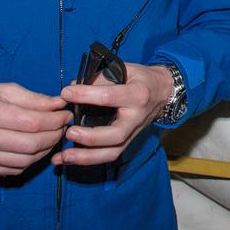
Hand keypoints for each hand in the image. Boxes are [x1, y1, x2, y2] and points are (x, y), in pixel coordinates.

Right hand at [0, 83, 70, 175]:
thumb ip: (33, 98)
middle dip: (54, 135)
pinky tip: (36, 148)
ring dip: (46, 149)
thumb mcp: (3, 89)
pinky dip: (31, 160)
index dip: (55, 120)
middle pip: (32, 144)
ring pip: (26, 161)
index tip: (65, 114)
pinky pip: (15, 170)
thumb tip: (59, 104)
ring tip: (52, 136)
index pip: (33, 123)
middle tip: (62, 126)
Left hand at [51, 62, 172, 166]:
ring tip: (65, 156)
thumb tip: (74, 86)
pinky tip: (71, 159)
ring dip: (87, 157)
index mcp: (137, 94)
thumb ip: (101, 78)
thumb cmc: (142, 79)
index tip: (66, 93)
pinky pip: (109, 155)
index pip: (109, 96)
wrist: (164, 92)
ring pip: (112, 152)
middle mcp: (136, 117)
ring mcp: (133, 133)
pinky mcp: (128, 142)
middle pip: (115, 135)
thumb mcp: (127, 69)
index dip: (86, 94)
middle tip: (70, 132)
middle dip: (91, 137)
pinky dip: (89, 160)